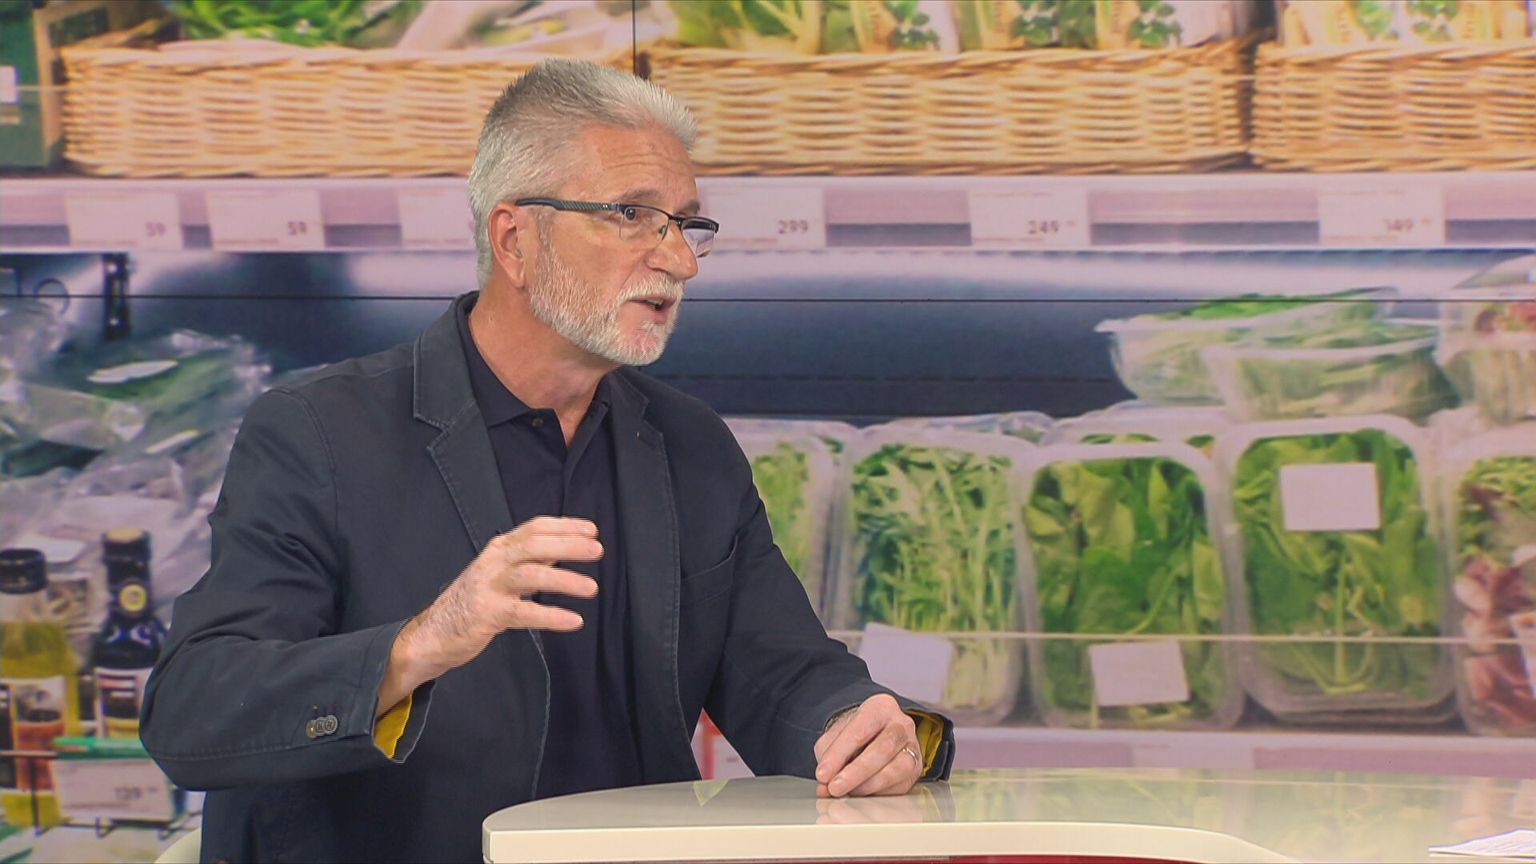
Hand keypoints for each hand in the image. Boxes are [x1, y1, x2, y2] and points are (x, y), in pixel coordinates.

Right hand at [378, 517, 601, 713]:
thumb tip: (567, 549)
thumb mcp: (500, 573)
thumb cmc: (472, 602)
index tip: (592, 529)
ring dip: (564, 580)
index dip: (564, 526)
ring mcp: (488, 587)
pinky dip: (551, 616)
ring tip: (592, 588)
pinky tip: (573, 621)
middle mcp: (493, 562)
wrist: (432, 634)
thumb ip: (529, 561)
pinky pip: (523, 613)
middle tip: (597, 550)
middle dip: (568, 545)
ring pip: (531, 575)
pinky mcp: (486, 614)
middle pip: (534, 545)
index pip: (534, 528)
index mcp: (499, 549)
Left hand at [812, 694, 922, 797]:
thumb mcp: (835, 736)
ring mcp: (913, 746)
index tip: (823, 774)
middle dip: (856, 772)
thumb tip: (825, 785)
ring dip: (868, 785)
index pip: (860, 730)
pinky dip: (879, 793)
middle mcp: (901, 724)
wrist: (873, 735)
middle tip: (835, 788)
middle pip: (883, 748)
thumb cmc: (855, 733)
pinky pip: (901, 785)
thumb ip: (828, 756)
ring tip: (847, 793)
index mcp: (880, 707)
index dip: (839, 754)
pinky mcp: (916, 769)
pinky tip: (862, 795)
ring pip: (897, 768)